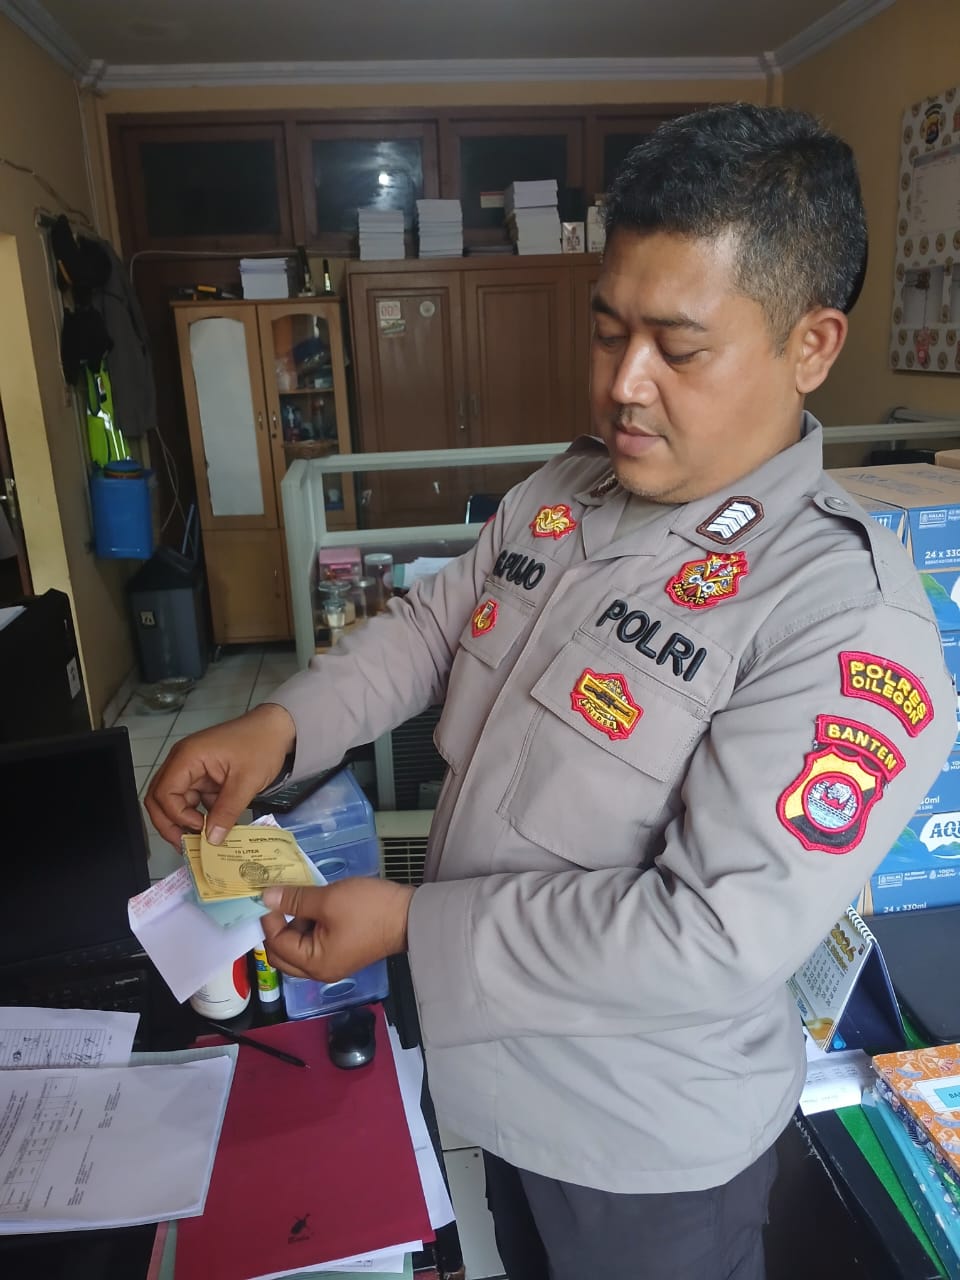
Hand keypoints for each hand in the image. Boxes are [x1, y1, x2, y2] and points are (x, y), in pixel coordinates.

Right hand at [144, 703, 295, 845]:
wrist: (276, 728)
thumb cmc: (261, 745)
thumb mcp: (247, 782)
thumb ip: (227, 812)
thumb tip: (212, 840)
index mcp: (187, 757)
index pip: (164, 793)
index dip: (177, 816)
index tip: (200, 828)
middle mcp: (182, 761)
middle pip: (159, 798)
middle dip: (169, 824)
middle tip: (186, 844)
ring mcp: (191, 768)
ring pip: (174, 801)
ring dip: (183, 820)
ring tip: (200, 840)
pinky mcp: (202, 775)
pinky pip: (191, 798)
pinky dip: (198, 814)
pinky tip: (213, 827)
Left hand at [260, 879, 414, 981]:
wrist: (409, 915)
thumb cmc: (368, 909)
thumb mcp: (328, 899)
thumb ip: (294, 900)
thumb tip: (265, 898)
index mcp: (314, 963)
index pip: (276, 944)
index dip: (268, 918)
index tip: (268, 893)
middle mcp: (320, 970)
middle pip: (283, 953)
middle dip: (276, 927)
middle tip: (277, 899)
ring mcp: (332, 963)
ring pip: (298, 947)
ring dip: (293, 925)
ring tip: (298, 898)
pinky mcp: (343, 952)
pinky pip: (314, 943)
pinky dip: (309, 927)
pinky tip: (314, 905)